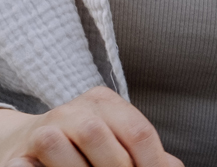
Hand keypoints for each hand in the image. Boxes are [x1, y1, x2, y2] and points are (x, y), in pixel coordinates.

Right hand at [0, 87, 182, 166]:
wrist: (26, 145)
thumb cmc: (82, 147)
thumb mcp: (115, 140)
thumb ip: (144, 154)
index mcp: (105, 102)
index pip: (137, 131)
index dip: (150, 161)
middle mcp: (74, 109)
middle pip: (100, 137)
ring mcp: (43, 128)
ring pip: (59, 144)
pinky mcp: (18, 154)